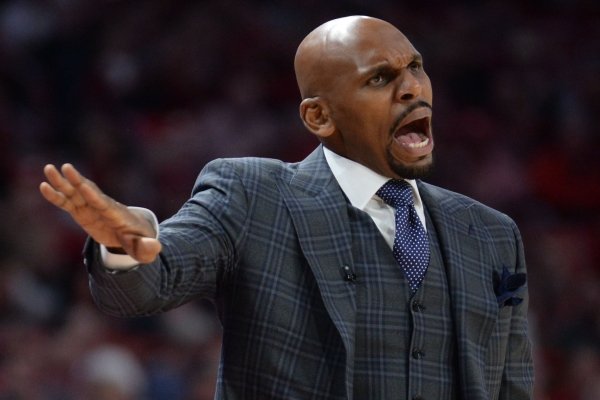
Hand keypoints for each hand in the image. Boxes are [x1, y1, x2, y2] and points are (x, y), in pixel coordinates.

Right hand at [39, 163, 161, 263]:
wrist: (133, 235)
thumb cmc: (139, 240)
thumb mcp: (145, 247)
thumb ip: (148, 247)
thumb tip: (156, 247)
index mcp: (117, 215)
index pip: (104, 204)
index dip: (95, 196)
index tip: (84, 186)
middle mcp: (103, 207)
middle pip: (89, 192)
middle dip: (78, 181)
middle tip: (66, 167)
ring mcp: (92, 208)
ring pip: (75, 193)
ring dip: (62, 182)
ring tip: (49, 168)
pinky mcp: (83, 212)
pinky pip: (67, 203)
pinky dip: (56, 196)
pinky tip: (44, 187)